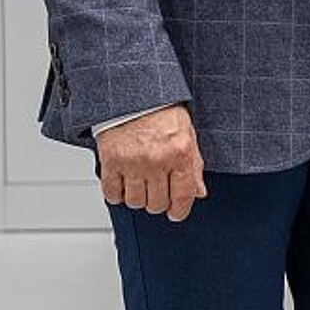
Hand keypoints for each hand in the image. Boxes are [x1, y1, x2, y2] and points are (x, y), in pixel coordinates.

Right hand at [96, 104, 206, 221]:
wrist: (134, 95)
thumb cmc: (162, 111)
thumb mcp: (187, 134)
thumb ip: (194, 165)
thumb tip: (198, 192)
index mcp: (180, 153)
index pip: (183, 195)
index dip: (180, 210)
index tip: (176, 213)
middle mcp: (157, 160)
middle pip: (158, 204)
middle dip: (159, 202)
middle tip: (157, 190)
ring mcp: (133, 163)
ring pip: (136, 202)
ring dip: (138, 198)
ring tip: (141, 184)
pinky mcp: (111, 162)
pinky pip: (112, 194)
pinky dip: (117, 194)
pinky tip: (124, 183)